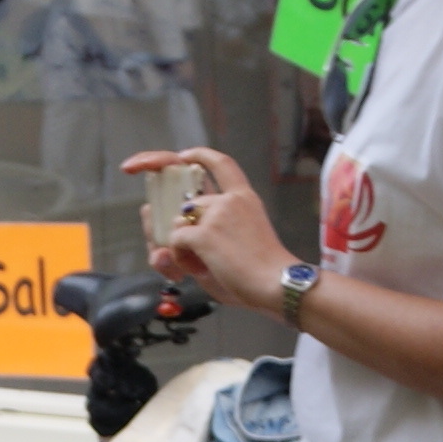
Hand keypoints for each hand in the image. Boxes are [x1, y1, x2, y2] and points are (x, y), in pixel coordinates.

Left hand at [123, 146, 294, 312]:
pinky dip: (180, 258)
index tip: (183, 156)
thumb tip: (166, 242)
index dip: (200, 155)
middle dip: (182, 227)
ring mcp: (217, 214)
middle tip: (188, 254)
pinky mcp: (205, 233)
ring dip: (182, 246)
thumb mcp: (238, 243)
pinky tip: (198, 270)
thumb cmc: (261, 273)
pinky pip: (175, 241)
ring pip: (179, 223)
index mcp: (246, 199)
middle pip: (189, 204)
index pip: (222, 164)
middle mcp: (231, 200)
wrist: (276, 286)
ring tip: (203, 266)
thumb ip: (209, 234)